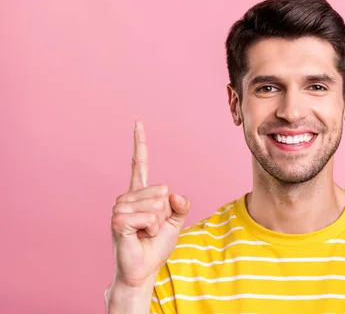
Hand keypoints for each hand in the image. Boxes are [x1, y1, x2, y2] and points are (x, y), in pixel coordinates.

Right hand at [110, 121, 190, 287]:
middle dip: (165, 213)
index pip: (139, 164)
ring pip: (157, 205)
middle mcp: (127, 196)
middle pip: (162, 190)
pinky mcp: (117, 220)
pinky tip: (141, 235)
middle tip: (152, 228)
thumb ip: (180, 206)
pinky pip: (149, 216)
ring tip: (145, 233)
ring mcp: (120, 207)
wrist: (143, 269)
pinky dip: (153, 228)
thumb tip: (174, 194)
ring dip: (158, 223)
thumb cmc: (156, 246)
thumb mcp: (175, 223)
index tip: (138, 122)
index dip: (139, 143)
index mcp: (140, 194)